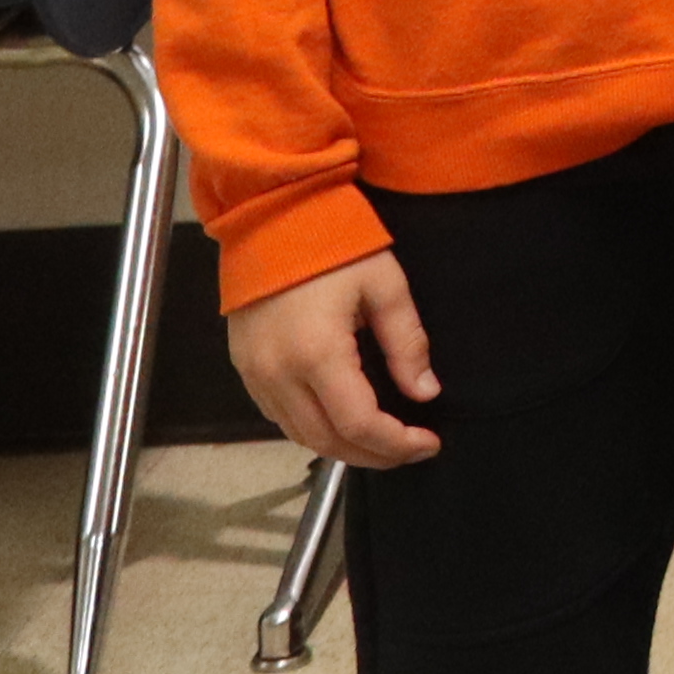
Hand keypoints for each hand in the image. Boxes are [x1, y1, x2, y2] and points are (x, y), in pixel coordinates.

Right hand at [225, 252, 440, 468]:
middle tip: (411, 451)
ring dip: (343, 448)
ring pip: (299, 435)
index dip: (396, 443)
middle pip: (326, 441)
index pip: (358, 424)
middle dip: (374, 455)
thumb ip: (407, 343)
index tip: (430, 444)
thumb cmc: (337, 244)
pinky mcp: (243, 369)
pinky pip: (279, 418)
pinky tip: (342, 422)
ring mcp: (254, 376)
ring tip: (383, 442)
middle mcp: (278, 376)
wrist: (271, 218)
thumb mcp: (386, 285)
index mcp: (317, 355)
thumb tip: (425, 393)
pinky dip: (314, 430)